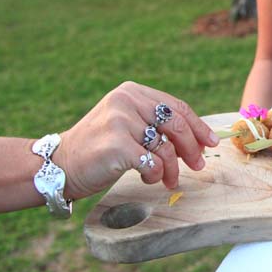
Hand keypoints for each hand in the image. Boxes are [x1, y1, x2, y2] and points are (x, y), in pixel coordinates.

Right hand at [55, 82, 218, 198]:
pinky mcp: (117, 145)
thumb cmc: (100, 149)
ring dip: (172, 168)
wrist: (60, 165)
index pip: (177, 107)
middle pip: (177, 125)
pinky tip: (148, 179)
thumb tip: (200, 139)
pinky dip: (156, 174)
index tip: (211, 142)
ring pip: (166, 147)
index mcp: (132, 92)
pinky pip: (153, 163)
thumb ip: (157, 125)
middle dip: (192, 148)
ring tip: (168, 179)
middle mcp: (126, 101)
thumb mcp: (127, 125)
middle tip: (199, 166)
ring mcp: (120, 121)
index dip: (198, 126)